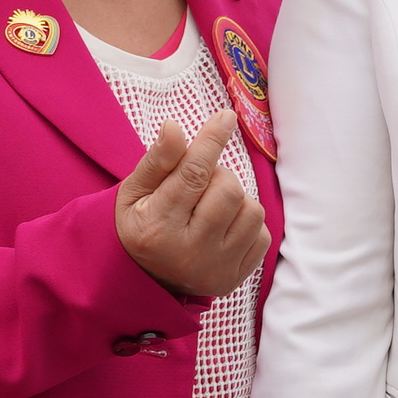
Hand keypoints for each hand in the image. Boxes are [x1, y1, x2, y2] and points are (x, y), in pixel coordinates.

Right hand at [115, 112, 268, 300]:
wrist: (148, 280)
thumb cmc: (142, 225)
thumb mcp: (135, 193)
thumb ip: (157, 161)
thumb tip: (174, 127)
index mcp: (157, 228)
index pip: (192, 175)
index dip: (211, 141)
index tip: (226, 117)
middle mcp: (189, 253)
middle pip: (229, 190)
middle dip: (219, 175)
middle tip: (200, 183)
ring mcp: (216, 269)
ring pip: (252, 210)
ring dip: (235, 199)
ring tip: (211, 207)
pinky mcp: (237, 278)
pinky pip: (262, 234)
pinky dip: (246, 222)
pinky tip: (223, 227)